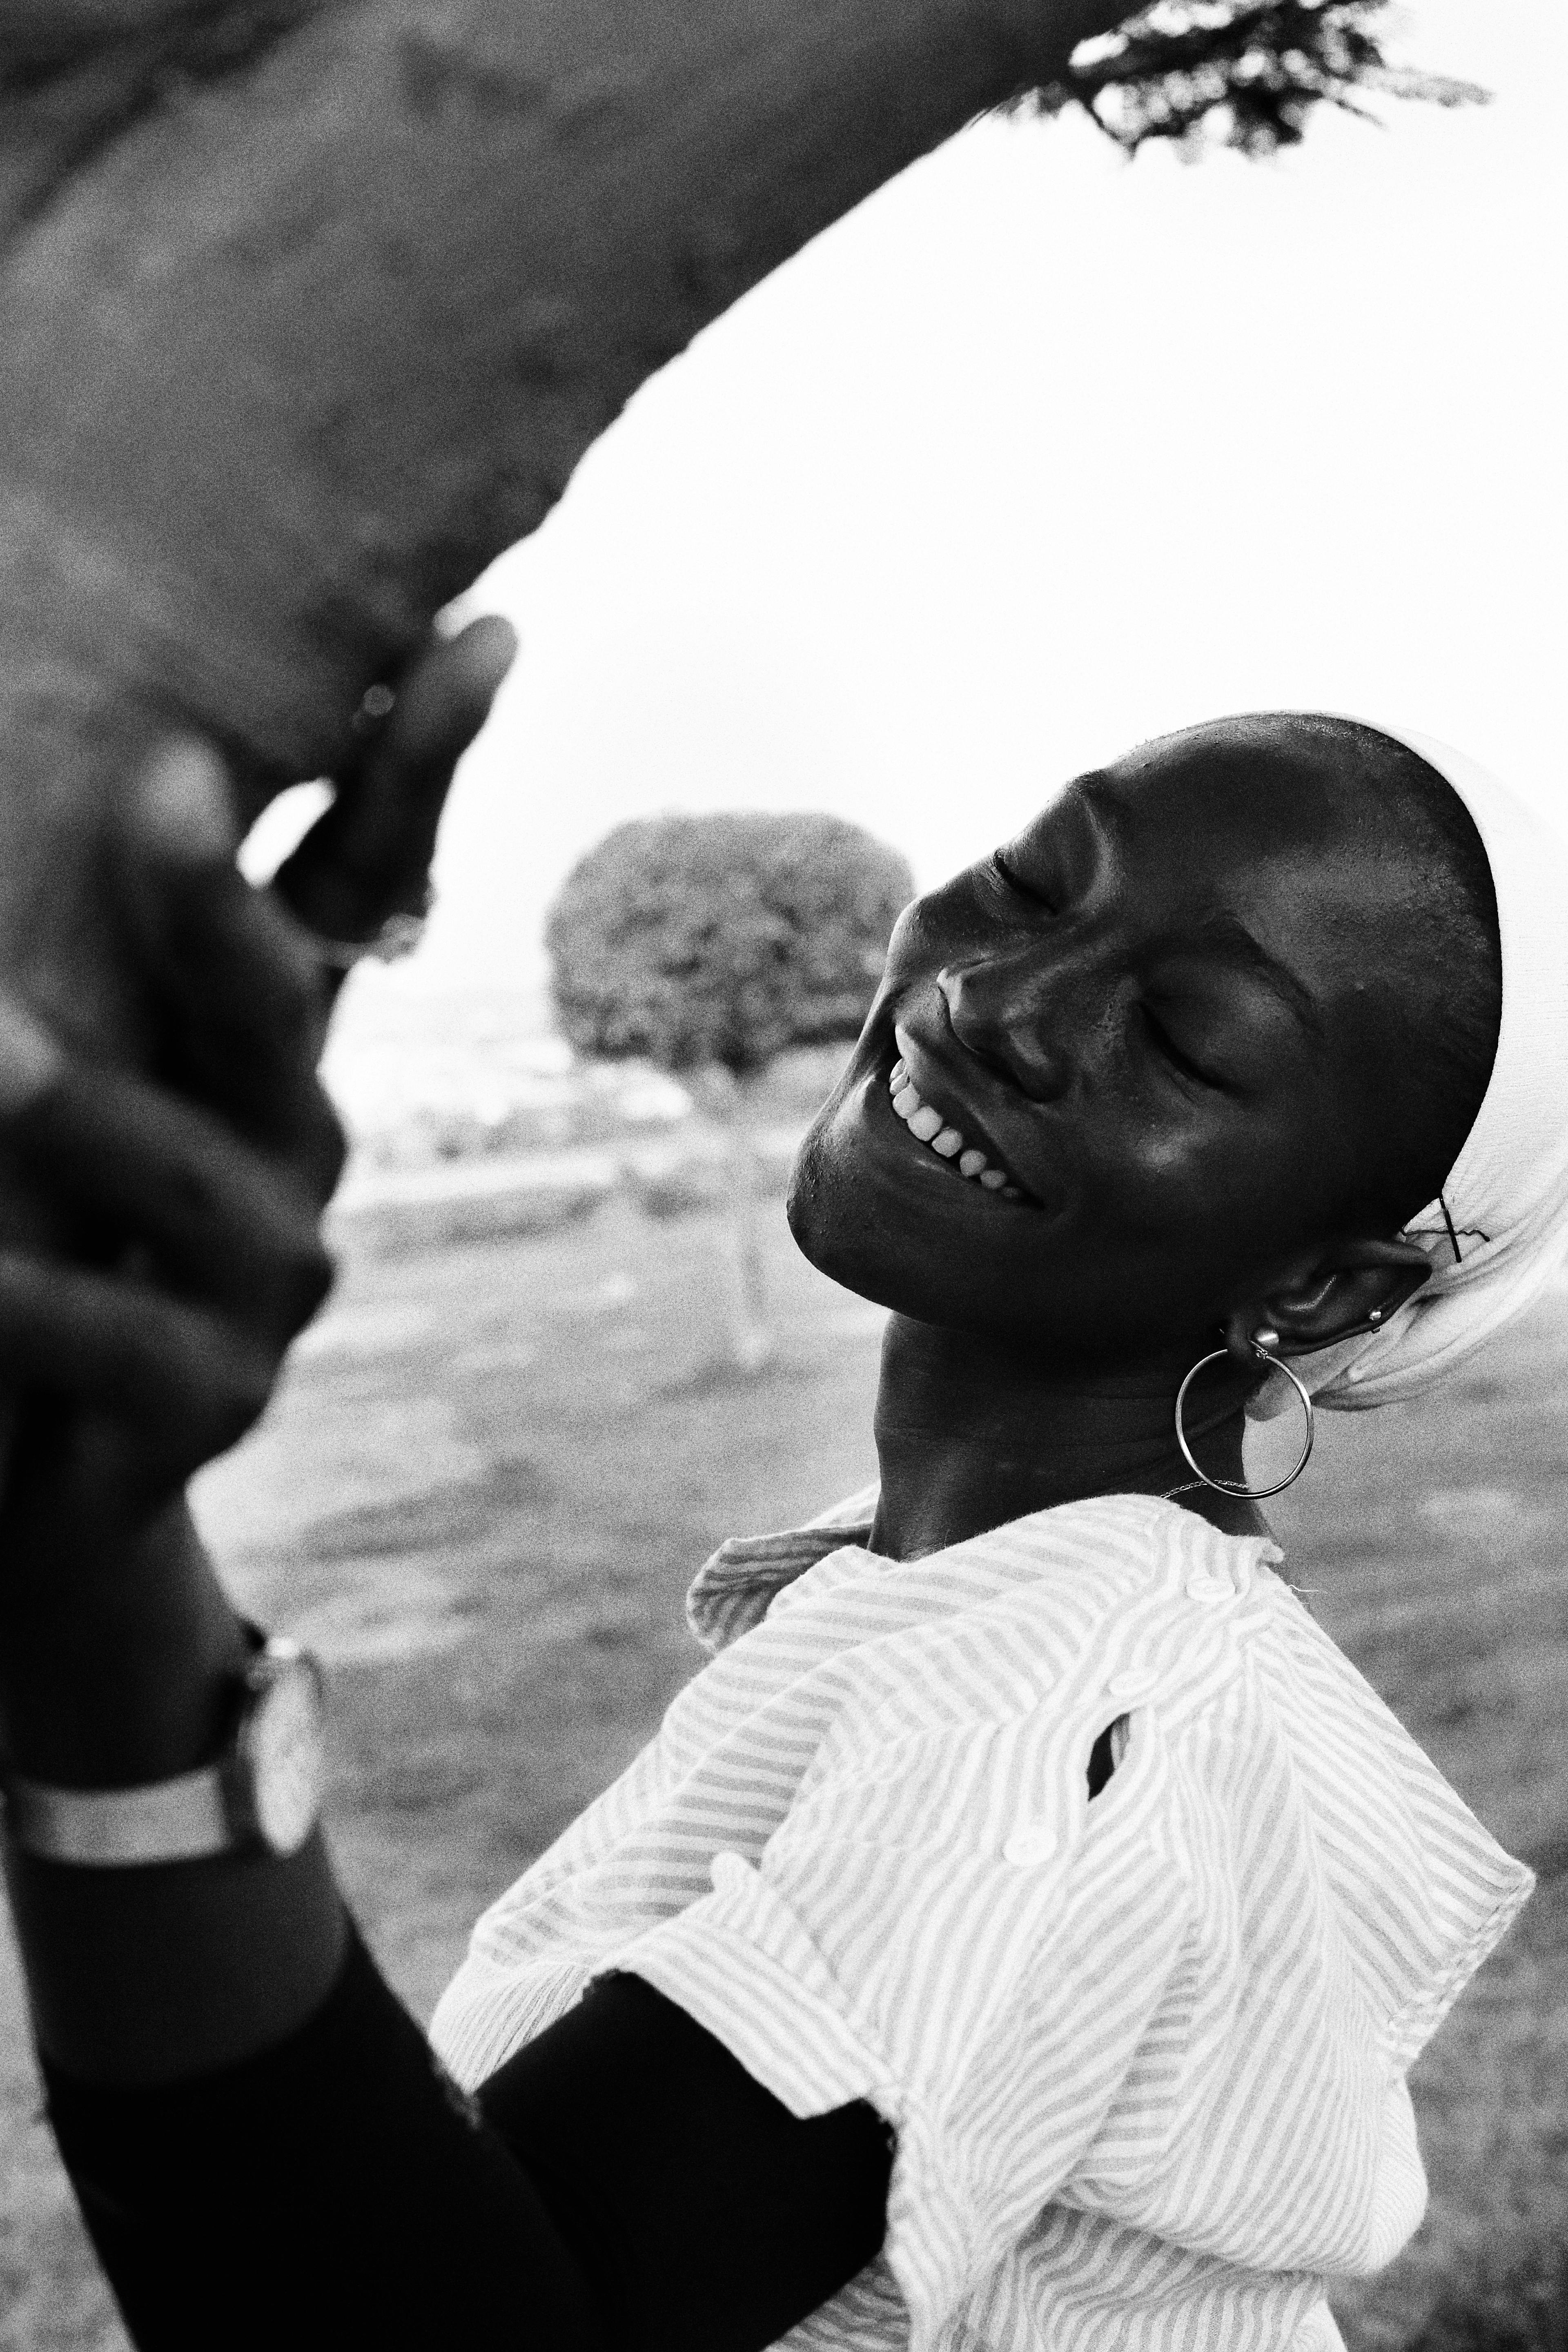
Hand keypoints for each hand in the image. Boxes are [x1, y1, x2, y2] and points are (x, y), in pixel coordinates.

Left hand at [0, 616, 514, 1586]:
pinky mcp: (216, 1401)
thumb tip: (124, 756)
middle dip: (220, 895)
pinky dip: (34, 1296)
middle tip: (160, 783)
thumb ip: (115, 941)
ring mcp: (273, 1277)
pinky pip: (120, 1336)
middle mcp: (297, 1137)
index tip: (480, 635)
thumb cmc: (45, 1218)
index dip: (421, 765)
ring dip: (87, 1110)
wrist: (31, 1462)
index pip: (364, 880)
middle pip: (280, 1004)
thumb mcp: (89, 1055)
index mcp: (266, 1037)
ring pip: (200, 1177)